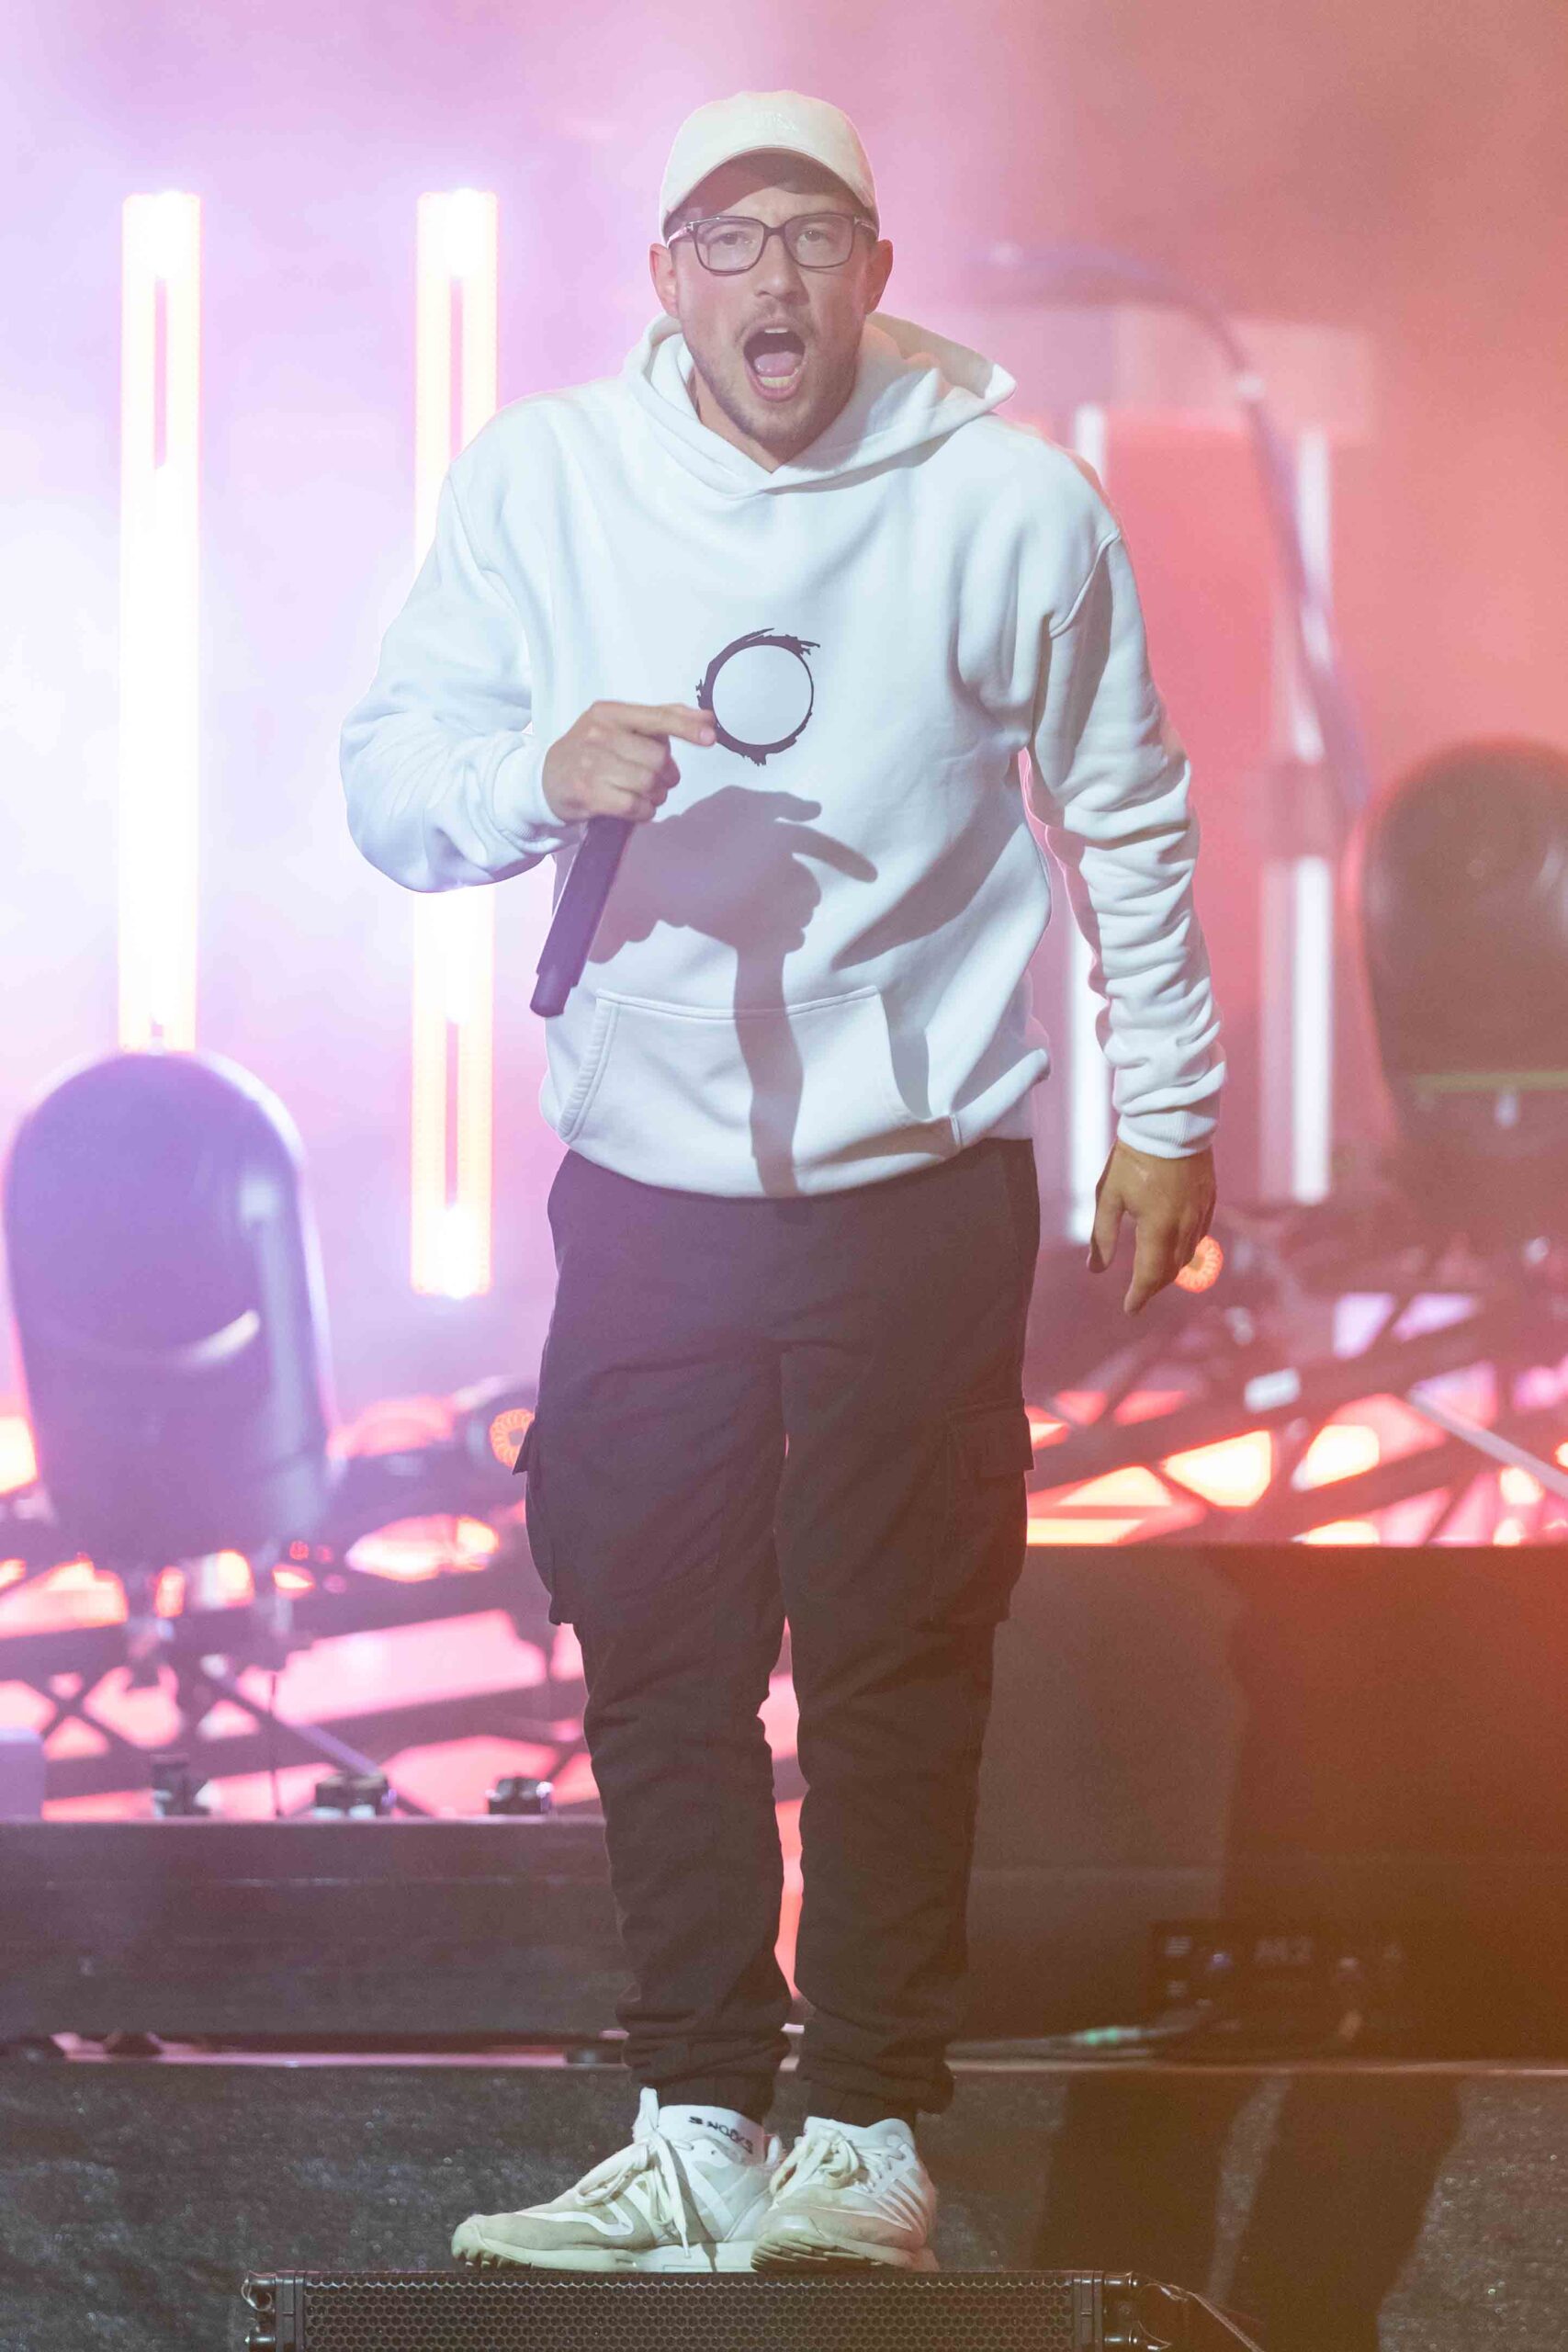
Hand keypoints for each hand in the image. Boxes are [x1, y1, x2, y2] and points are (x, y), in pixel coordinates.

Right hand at [542, 700, 715, 824]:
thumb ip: (662, 719)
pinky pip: (634, 805)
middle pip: (658, 758)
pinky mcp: (588, 793)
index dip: (687, 728)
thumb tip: (706, 718)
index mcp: (610, 713)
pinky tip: (637, 808)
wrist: (547, 780)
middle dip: (667, 774)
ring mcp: (591, 764)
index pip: (657, 718)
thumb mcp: (620, 726)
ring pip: (648, 783)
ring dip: (657, 795)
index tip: (710, 737)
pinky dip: (644, 811)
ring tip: (646, 794)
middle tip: (659, 780)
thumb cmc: (592, 752)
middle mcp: (598, 733)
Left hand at [1087, 1139, 1215, 1314]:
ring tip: (1155, 1274)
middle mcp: (1184, 1225)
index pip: (1149, 1275)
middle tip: (1139, 1295)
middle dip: (1154, 1286)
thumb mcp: (1109, 1195)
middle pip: (1171, 1270)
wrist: (1170, 1121)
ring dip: (1172, 1269)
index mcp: (1157, 1226)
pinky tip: (1177, 1247)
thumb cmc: (1133, 1156)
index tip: (1130, 1309)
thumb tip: (1095, 1269)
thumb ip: (1102, 1235)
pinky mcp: (1209, 1199)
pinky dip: (1188, 1249)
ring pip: (1189, 1254)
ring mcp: (1201, 1212)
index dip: (1139, 1296)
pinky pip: (1201, 1234)